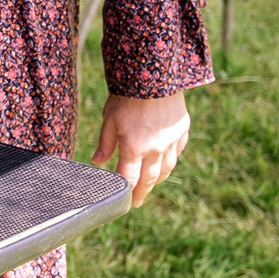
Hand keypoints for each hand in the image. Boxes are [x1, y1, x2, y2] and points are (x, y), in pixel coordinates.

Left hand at [91, 92, 189, 207]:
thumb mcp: (110, 119)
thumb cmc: (128, 96)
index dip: (125, 192)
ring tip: (149, 185)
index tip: (122, 199)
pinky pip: (176, 152)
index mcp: (134, 148)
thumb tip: (97, 162)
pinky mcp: (182, 131)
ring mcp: (171, 141)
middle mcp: (155, 149)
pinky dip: (169, 160)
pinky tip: (164, 163)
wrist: (156, 75)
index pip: (129, 179)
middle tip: (136, 202)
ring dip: (157, 179)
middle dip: (142, 192)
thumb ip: (106, 143)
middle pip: (149, 179)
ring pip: (166, 169)